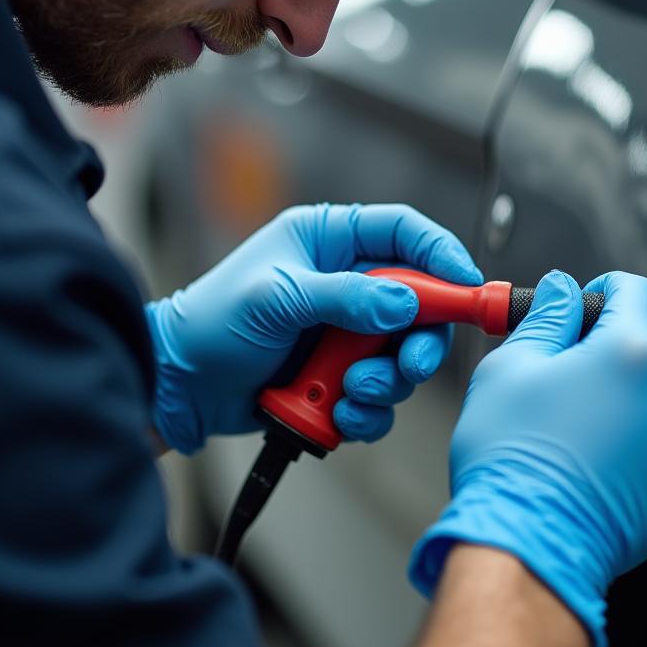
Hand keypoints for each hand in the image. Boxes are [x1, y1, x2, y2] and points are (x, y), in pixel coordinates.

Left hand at [145, 203, 481, 453]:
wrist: (178, 387)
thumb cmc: (211, 322)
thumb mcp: (278, 298)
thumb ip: (345, 298)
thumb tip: (404, 303)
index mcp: (331, 241)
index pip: (404, 233)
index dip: (442, 254)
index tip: (467, 285)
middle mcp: (347, 283)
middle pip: (419, 302)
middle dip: (420, 338)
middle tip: (409, 363)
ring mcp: (346, 332)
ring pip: (402, 354)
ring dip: (385, 381)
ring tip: (349, 392)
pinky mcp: (340, 375)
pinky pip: (379, 395)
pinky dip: (366, 411)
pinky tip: (336, 412)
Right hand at [409, 270, 646, 646]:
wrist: (532, 546)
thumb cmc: (514, 459)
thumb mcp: (512, 367)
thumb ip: (549, 316)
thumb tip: (564, 289)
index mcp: (632, 350)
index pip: (637, 289)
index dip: (607, 290)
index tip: (590, 305)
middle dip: (627, 343)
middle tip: (582, 371)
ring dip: (646, 392)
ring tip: (596, 421)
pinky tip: (612, 455)